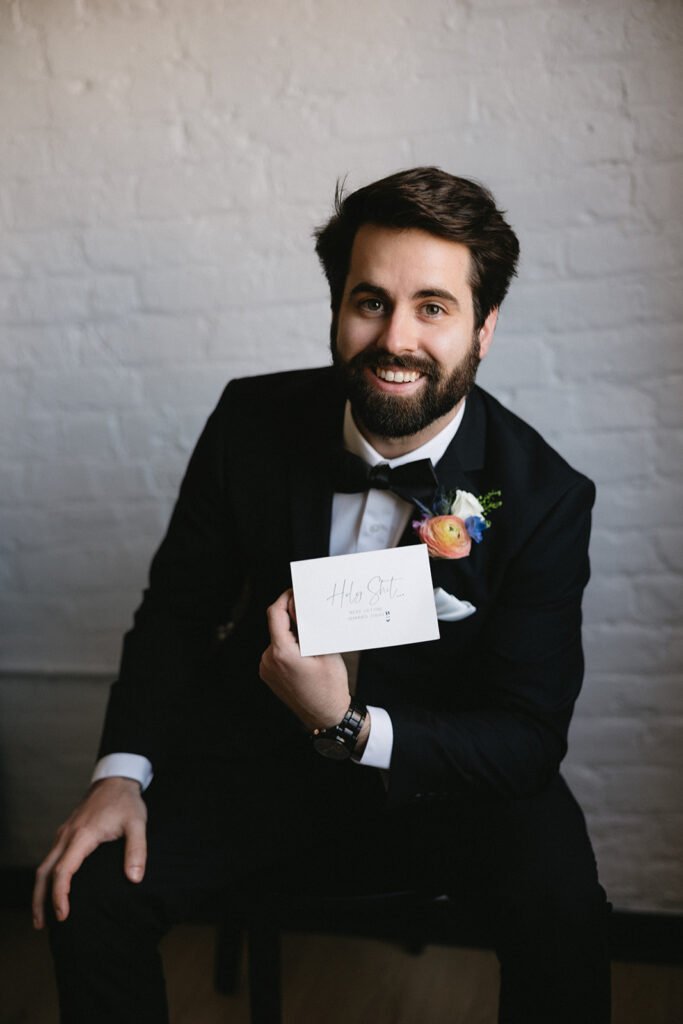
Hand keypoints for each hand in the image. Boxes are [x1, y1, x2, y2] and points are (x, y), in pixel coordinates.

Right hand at [32, 776, 146, 929]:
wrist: (116, 779)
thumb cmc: (126, 802)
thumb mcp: (137, 823)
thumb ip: (137, 850)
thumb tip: (134, 879)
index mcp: (82, 835)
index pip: (63, 871)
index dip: (59, 895)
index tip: (63, 915)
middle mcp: (67, 835)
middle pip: (44, 872)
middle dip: (40, 900)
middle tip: (42, 925)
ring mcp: (64, 833)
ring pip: (44, 865)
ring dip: (40, 890)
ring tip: (43, 915)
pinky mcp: (66, 832)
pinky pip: (51, 857)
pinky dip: (47, 877)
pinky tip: (53, 889)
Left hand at [259, 589, 350, 730]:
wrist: (326, 716)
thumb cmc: (330, 686)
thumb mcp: (326, 651)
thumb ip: (310, 628)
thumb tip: (300, 607)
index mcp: (282, 652)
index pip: (275, 613)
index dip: (285, 598)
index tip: (295, 592)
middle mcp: (268, 660)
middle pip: (276, 625)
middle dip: (292, 617)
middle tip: (310, 613)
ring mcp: (266, 669)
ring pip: (277, 638)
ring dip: (291, 633)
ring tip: (311, 637)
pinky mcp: (268, 674)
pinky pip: (276, 652)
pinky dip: (287, 646)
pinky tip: (304, 651)